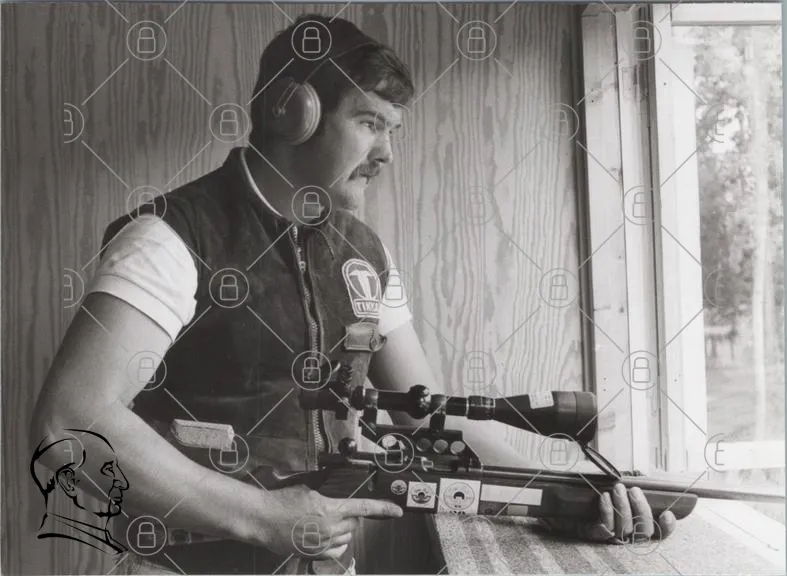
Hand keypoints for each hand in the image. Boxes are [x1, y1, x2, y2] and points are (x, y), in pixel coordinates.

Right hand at [255, 485, 402, 559]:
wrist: (263, 519)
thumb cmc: (283, 501)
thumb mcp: (310, 491)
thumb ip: (329, 498)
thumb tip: (340, 502)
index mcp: (330, 509)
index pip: (364, 507)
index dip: (383, 508)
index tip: (397, 511)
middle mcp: (330, 528)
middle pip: (354, 523)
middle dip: (350, 517)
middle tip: (335, 510)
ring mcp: (322, 543)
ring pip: (346, 537)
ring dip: (343, 530)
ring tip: (324, 522)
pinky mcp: (314, 554)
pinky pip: (336, 550)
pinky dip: (335, 542)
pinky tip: (323, 535)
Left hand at [540, 483, 676, 543]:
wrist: (549, 499)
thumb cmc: (581, 492)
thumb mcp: (605, 483)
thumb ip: (623, 481)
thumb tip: (637, 474)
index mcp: (630, 524)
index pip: (656, 533)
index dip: (666, 528)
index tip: (668, 513)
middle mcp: (622, 535)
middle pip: (644, 532)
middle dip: (641, 509)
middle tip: (633, 489)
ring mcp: (605, 538)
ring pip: (625, 531)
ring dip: (624, 507)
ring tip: (617, 488)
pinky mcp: (589, 536)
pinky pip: (603, 529)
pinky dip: (606, 512)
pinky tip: (603, 497)